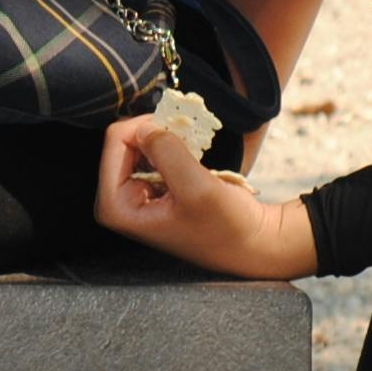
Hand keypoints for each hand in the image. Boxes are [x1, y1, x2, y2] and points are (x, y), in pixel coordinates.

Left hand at [93, 116, 314, 276]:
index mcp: (116, 207)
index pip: (115, 142)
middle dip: (157, 134)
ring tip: (194, 151)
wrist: (255, 243)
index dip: (147, 129)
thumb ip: (166, 153)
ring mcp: (137, 193)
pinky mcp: (156, 188)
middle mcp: (120, 200)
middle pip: (125, 141)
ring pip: (142, 144)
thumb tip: (145, 127)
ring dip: (169, 140)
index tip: (178, 130)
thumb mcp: (196, 188)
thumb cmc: (228, 227)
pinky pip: (156, 153)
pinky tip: (196, 158)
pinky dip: (177, 148)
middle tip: (188, 136)